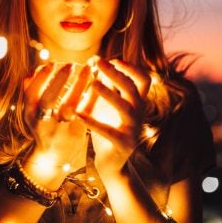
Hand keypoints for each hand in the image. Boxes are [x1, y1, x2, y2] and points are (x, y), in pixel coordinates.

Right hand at [22, 62, 90, 183]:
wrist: (52, 158)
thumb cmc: (43, 127)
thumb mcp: (32, 113)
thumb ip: (31, 93)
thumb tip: (33, 71)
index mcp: (30, 114)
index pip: (31, 93)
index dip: (41, 78)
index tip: (52, 63)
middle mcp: (42, 123)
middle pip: (48, 100)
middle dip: (58, 81)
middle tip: (70, 64)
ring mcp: (60, 129)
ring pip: (69, 106)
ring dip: (79, 86)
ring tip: (88, 69)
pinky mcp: (76, 133)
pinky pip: (86, 112)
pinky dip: (92, 97)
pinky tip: (98, 83)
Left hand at [76, 58, 150, 175]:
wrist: (114, 163)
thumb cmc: (110, 128)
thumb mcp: (110, 105)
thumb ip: (108, 86)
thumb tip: (98, 61)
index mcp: (138, 103)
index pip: (143, 80)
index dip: (132, 68)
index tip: (114, 59)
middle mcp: (139, 113)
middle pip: (132, 88)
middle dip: (116, 73)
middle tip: (99, 62)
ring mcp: (132, 129)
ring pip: (125, 107)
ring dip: (109, 93)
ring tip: (92, 83)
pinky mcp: (123, 144)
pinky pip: (108, 131)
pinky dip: (93, 122)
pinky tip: (78, 114)